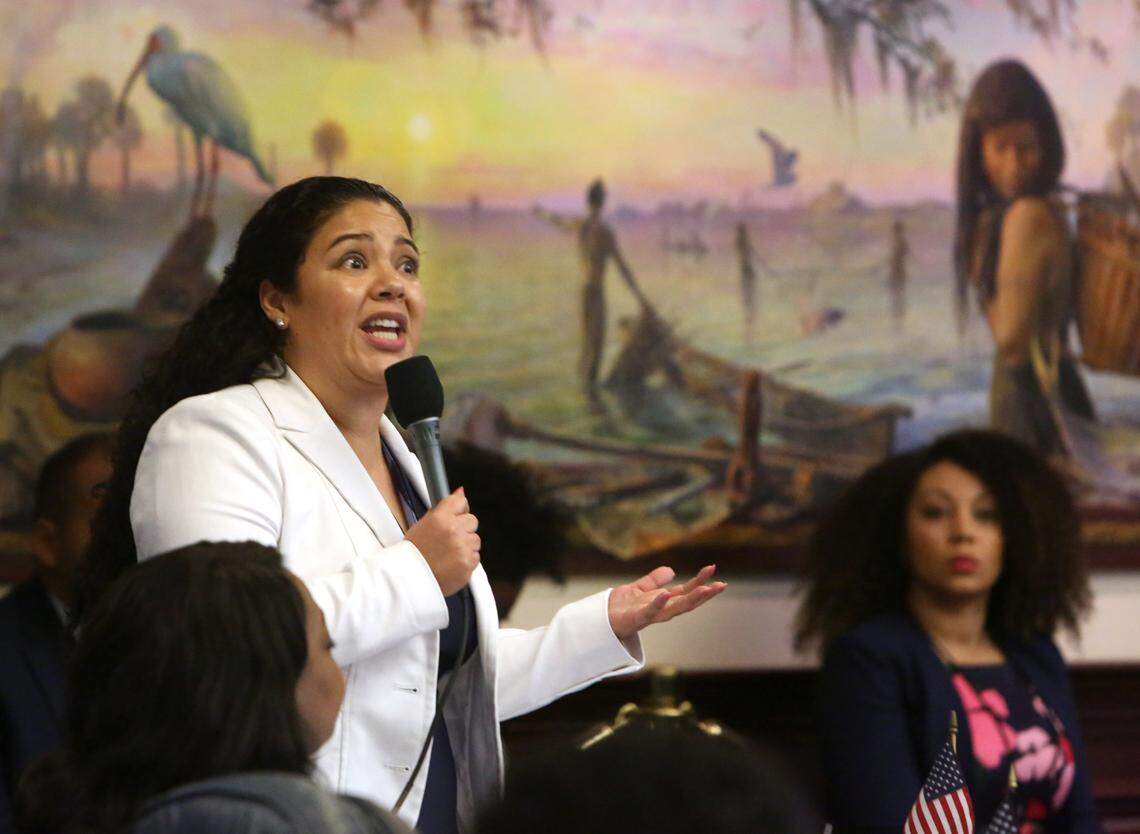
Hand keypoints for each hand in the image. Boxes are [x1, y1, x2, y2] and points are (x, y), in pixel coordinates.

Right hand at [405, 488, 479, 596]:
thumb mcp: (424, 524)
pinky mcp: (468, 563)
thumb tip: (461, 491)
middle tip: (450, 540)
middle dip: (464, 528)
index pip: (461, 502)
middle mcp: (453, 530)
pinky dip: (466, 560)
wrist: (410, 579)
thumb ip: (445, 508)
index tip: (458, 515)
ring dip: (466, 545)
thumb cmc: (414, 552)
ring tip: (449, 554)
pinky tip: (452, 563)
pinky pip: (475, 557)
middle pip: (473, 521)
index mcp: (440, 518)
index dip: (460, 510)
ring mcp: (462, 547)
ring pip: (476, 540)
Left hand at [607, 565, 725, 640]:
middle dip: (705, 595)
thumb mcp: (640, 588)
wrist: (600, 619)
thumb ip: (655, 581)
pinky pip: (649, 612)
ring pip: (675, 609)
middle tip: (722, 585)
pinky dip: (659, 604)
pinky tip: (668, 594)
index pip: (686, 592)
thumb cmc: (621, 607)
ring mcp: (650, 616)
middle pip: (687, 603)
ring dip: (691, 600)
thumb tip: (671, 571)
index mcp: (663, 602)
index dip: (699, 581)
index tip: (713, 569)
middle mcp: (661, 610)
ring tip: (705, 590)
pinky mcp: (636, 619)